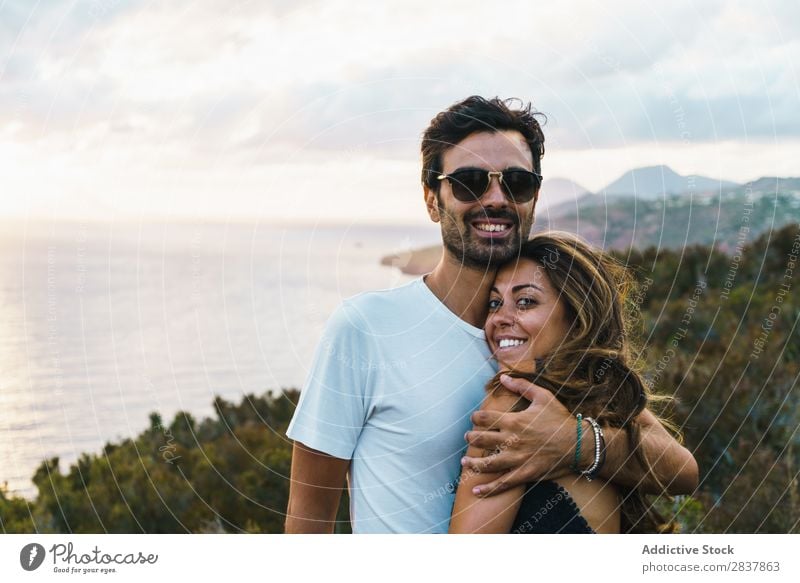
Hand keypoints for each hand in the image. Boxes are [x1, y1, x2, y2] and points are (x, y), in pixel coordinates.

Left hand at [461, 374, 579, 496]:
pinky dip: (488, 489)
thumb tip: (504, 376)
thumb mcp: (543, 397)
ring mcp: (518, 459)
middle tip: (467, 438)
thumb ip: (522, 386)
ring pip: (488, 463)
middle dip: (471, 438)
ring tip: (464, 461)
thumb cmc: (560, 419)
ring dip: (473, 463)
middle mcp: (513, 440)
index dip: (475, 418)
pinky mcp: (525, 473)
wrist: (579, 444)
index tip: (474, 419)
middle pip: (482, 440)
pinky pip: (503, 483)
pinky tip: (476, 490)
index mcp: (515, 421)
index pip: (485, 418)